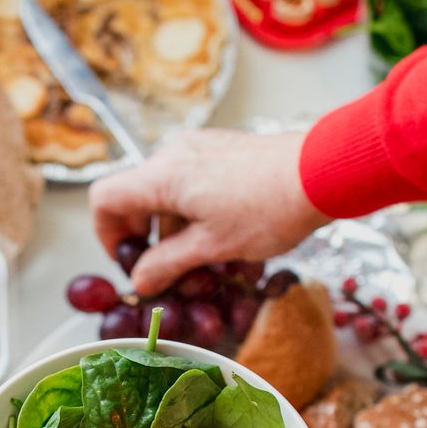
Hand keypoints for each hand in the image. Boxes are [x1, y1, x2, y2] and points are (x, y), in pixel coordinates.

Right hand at [92, 129, 328, 295]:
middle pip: (136, 196)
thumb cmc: (269, 209)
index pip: (104, 198)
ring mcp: (200, 147)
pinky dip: (196, 210)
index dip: (106, 234)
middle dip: (146, 237)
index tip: (128, 260)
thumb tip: (141, 280)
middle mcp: (174, 154)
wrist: (322, 172)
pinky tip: (224, 236)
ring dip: (175, 228)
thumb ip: (168, 264)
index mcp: (163, 176)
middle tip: (166, 269)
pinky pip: (193, 181)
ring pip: (167, 192)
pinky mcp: (223, 149)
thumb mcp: (213, 247)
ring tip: (204, 260)